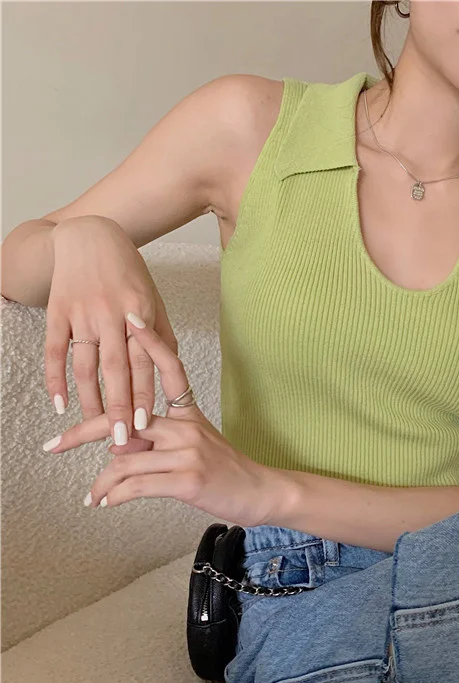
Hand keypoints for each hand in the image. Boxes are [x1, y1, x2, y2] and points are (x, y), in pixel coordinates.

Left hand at [42, 311, 280, 527]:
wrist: (260, 492)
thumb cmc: (228, 471)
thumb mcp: (195, 448)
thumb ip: (157, 442)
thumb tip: (118, 448)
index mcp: (191, 415)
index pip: (171, 369)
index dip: (152, 344)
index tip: (130, 323)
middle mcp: (188, 428)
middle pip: (125, 420)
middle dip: (82, 433)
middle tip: (53, 444)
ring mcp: (189, 453)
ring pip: (125, 460)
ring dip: (102, 483)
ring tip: (92, 496)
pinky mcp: (188, 480)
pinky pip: (137, 485)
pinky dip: (115, 496)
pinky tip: (106, 503)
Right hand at [45, 216, 178, 453]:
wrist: (92, 236)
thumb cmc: (129, 273)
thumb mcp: (153, 300)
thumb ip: (161, 335)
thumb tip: (172, 370)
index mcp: (141, 315)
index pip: (144, 363)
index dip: (145, 394)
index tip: (147, 423)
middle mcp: (113, 315)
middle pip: (116, 369)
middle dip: (120, 406)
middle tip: (123, 438)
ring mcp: (83, 313)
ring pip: (85, 365)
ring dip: (89, 399)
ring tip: (93, 426)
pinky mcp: (58, 311)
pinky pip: (54, 350)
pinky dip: (55, 378)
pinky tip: (59, 402)